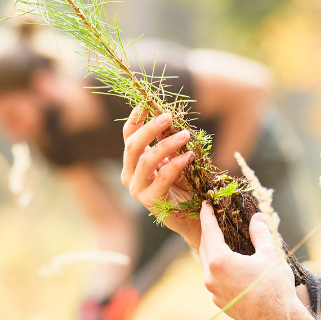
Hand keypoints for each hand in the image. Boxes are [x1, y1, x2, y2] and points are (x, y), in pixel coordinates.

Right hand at [121, 107, 199, 247]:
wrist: (192, 216)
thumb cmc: (183, 185)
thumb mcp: (174, 158)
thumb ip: (167, 141)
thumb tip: (167, 118)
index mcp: (132, 163)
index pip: (128, 136)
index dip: (135, 119)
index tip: (146, 103)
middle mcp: (129, 175)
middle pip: (133, 146)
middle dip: (150, 128)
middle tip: (168, 117)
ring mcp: (137, 189)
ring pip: (146, 160)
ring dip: (166, 144)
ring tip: (185, 134)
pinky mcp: (150, 201)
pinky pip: (162, 177)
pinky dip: (176, 164)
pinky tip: (189, 156)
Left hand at [198, 203, 296, 319]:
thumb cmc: (275, 286)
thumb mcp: (269, 254)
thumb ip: (260, 233)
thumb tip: (258, 217)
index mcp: (219, 262)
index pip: (209, 232)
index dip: (207, 216)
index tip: (205, 205)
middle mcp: (210, 278)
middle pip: (205, 248)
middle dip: (208, 233)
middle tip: (212, 220)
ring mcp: (214, 293)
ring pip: (208, 266)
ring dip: (212, 252)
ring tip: (220, 242)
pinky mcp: (220, 303)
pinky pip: (214, 281)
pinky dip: (218, 269)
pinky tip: (229, 266)